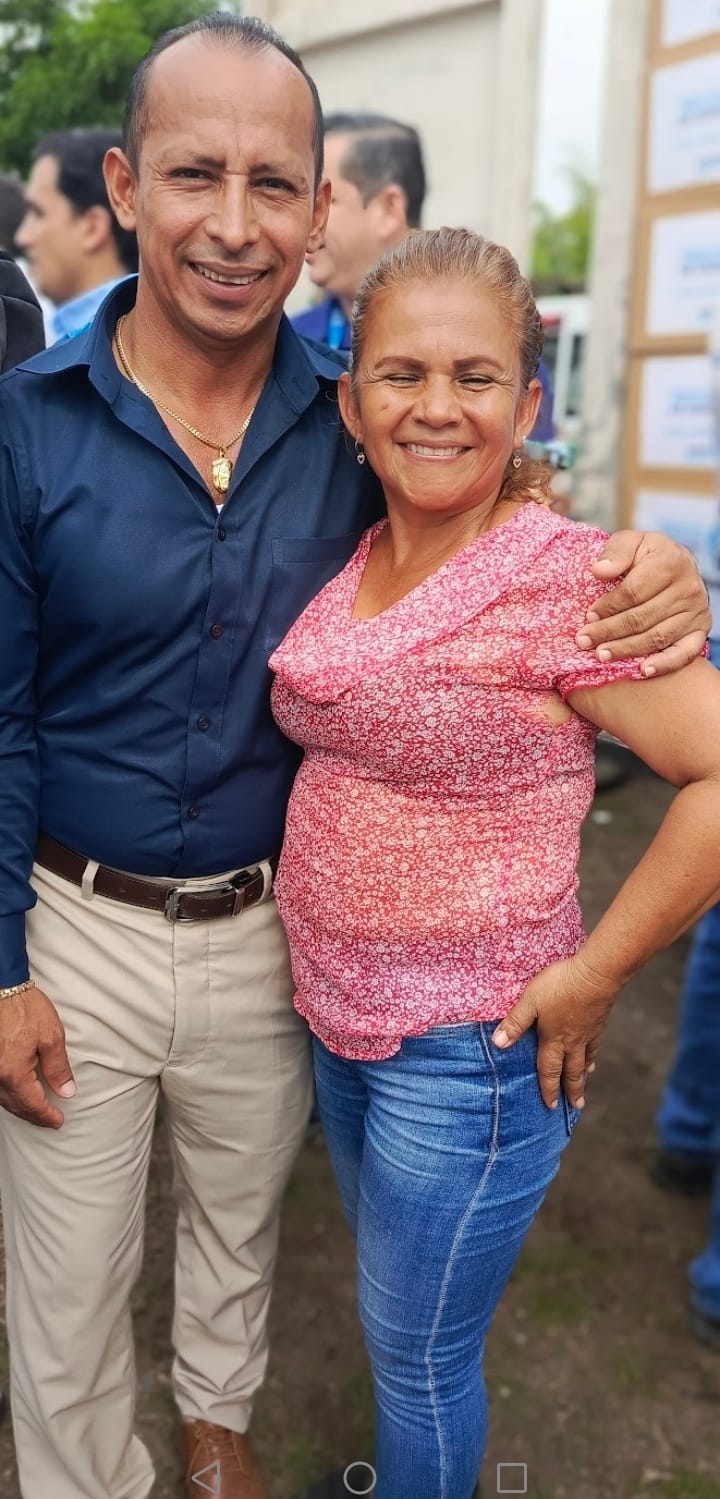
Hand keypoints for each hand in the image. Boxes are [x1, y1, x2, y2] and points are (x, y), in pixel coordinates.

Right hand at [0, 985, 75, 1127]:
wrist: (2, 988)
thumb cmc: (24, 1008)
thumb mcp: (51, 1036)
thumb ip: (58, 1067)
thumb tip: (66, 1091)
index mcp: (14, 1073)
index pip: (32, 1104)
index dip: (47, 1116)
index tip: (58, 1121)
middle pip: (16, 1106)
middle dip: (34, 1115)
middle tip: (50, 1120)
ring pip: (3, 1100)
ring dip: (20, 1107)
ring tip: (36, 1110)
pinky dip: (9, 1096)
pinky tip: (17, 1094)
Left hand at [491, 956, 619, 1109]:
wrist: (597, 974)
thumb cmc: (560, 986)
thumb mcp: (530, 1002)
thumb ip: (515, 1023)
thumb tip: (498, 1045)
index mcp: (554, 1039)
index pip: (549, 1069)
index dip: (548, 1088)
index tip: (551, 1106)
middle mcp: (573, 1041)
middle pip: (572, 1071)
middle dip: (572, 1090)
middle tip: (577, 1106)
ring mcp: (588, 1032)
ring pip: (585, 1059)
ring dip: (583, 1074)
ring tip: (584, 1082)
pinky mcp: (598, 1021)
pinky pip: (595, 1045)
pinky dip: (593, 1055)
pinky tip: (593, 1055)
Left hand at [574, 530, 709, 675]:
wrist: (677, 565)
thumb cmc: (646, 555)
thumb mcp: (631, 542)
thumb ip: (615, 552)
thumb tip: (599, 571)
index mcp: (671, 561)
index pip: (634, 591)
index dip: (608, 606)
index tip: (588, 616)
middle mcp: (688, 588)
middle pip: (642, 617)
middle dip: (609, 631)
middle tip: (584, 641)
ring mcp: (696, 611)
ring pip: (657, 637)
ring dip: (627, 649)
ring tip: (601, 656)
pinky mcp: (700, 630)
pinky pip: (685, 652)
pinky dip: (665, 664)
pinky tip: (643, 671)